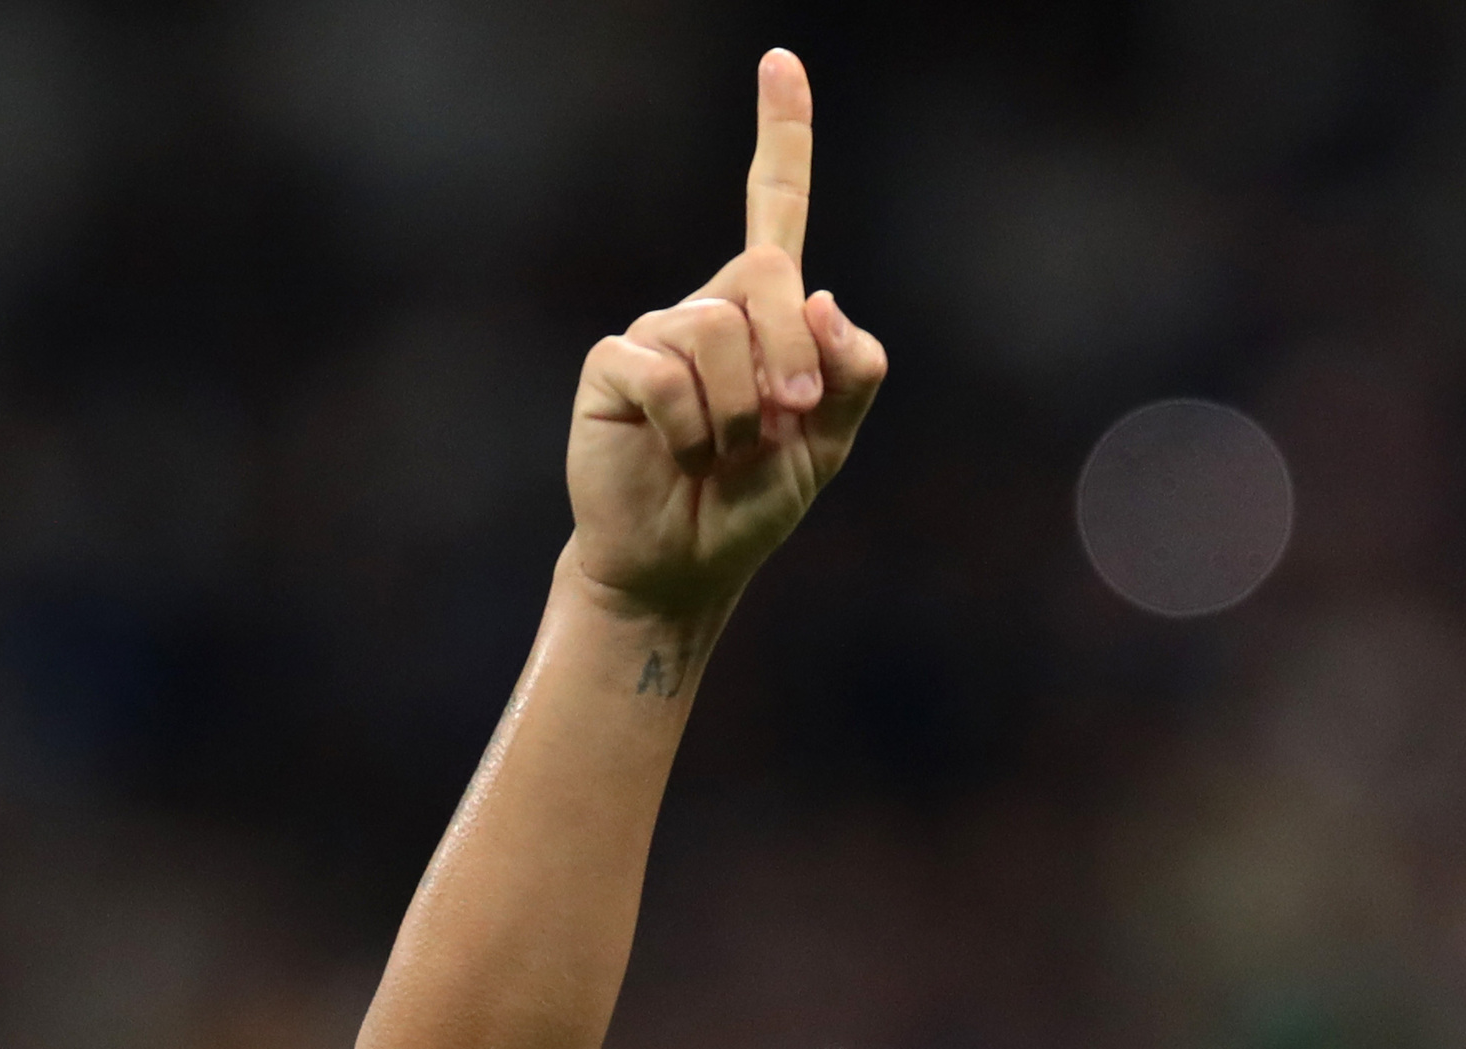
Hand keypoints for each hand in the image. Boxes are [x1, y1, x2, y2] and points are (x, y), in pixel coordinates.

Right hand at [563, 49, 887, 624]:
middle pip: (766, 274)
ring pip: (718, 330)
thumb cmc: (750, 507)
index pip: (775, 212)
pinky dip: (691, 429)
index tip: (781, 62)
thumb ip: (851, 377)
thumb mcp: (828, 447)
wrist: (683, 568)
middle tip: (789, 419)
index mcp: (763, 317)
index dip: (782, 137)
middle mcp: (708, 308)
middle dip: (793, 354)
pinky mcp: (614, 365)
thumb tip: (826, 298)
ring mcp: (657, 331)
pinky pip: (667, 371)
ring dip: (739, 412)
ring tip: (720, 455)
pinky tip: (680, 455)